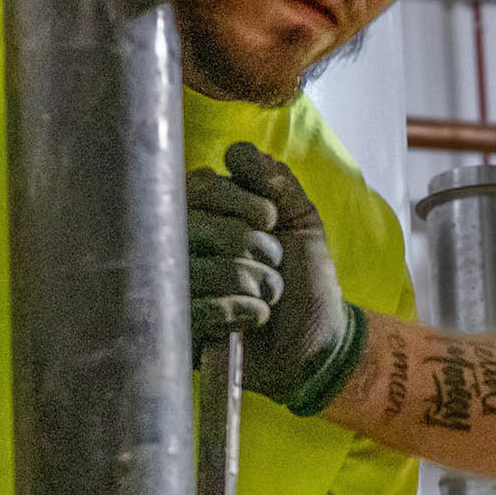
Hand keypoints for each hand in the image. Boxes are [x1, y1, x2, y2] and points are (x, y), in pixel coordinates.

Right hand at [189, 143, 366, 414]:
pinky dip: (241, 312)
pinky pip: (199, 309)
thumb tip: (235, 152)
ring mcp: (178, 288)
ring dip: (252, 282)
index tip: (271, 218)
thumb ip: (275, 182)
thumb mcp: (302, 221)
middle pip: (192, 225)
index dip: (235, 199)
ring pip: (198, 269)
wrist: (317, 342)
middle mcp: (184, 246)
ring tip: (270, 297)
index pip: (198, 186)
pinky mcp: (181, 328)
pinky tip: (255, 320)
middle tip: (275, 263)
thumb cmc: (306, 279)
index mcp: (209, 214)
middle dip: (249, 244)